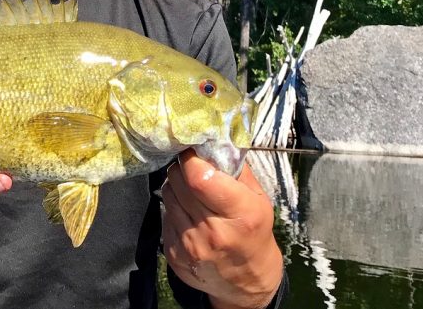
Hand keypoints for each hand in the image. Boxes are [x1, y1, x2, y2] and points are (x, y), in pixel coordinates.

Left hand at [161, 150, 283, 308]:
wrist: (246, 281)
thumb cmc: (254, 232)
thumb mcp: (258, 200)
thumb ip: (237, 170)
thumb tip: (214, 140)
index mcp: (240, 214)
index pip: (199, 177)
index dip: (192, 159)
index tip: (194, 153)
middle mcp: (213, 232)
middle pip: (178, 182)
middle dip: (182, 168)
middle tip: (191, 167)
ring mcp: (190, 245)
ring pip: (167, 196)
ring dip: (176, 187)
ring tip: (191, 191)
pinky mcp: (173, 254)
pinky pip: (164, 216)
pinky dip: (173, 208)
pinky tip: (188, 214)